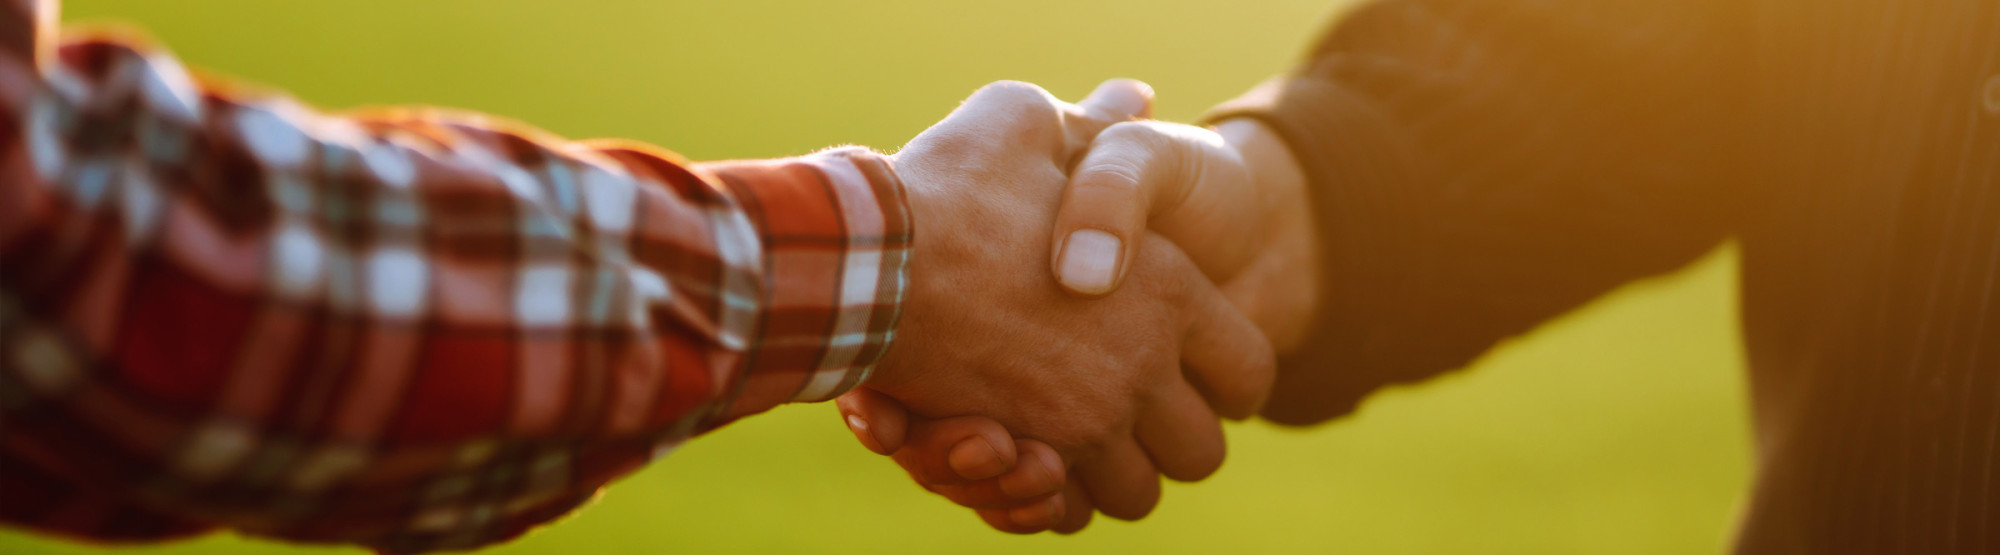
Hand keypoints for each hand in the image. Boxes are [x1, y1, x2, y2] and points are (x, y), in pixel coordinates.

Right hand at [852, 80, 1276, 531]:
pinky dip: (1050, 502)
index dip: (1231, 377)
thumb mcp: (1024, 122)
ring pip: (1136, 493)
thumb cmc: (950, 187)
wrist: (867, 260)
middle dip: (1172, 439)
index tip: (1200, 373)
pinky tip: (1029, 464)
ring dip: (1110, 475)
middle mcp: (1140, 369)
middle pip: (1200, 451)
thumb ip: (1086, 125)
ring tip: (1075, 440)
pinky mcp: (1024, 463)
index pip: (1249, 371)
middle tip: (1135, 412)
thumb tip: (1126, 97)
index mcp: (1169, 291)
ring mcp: (1084, 424)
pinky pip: (1065, 513)